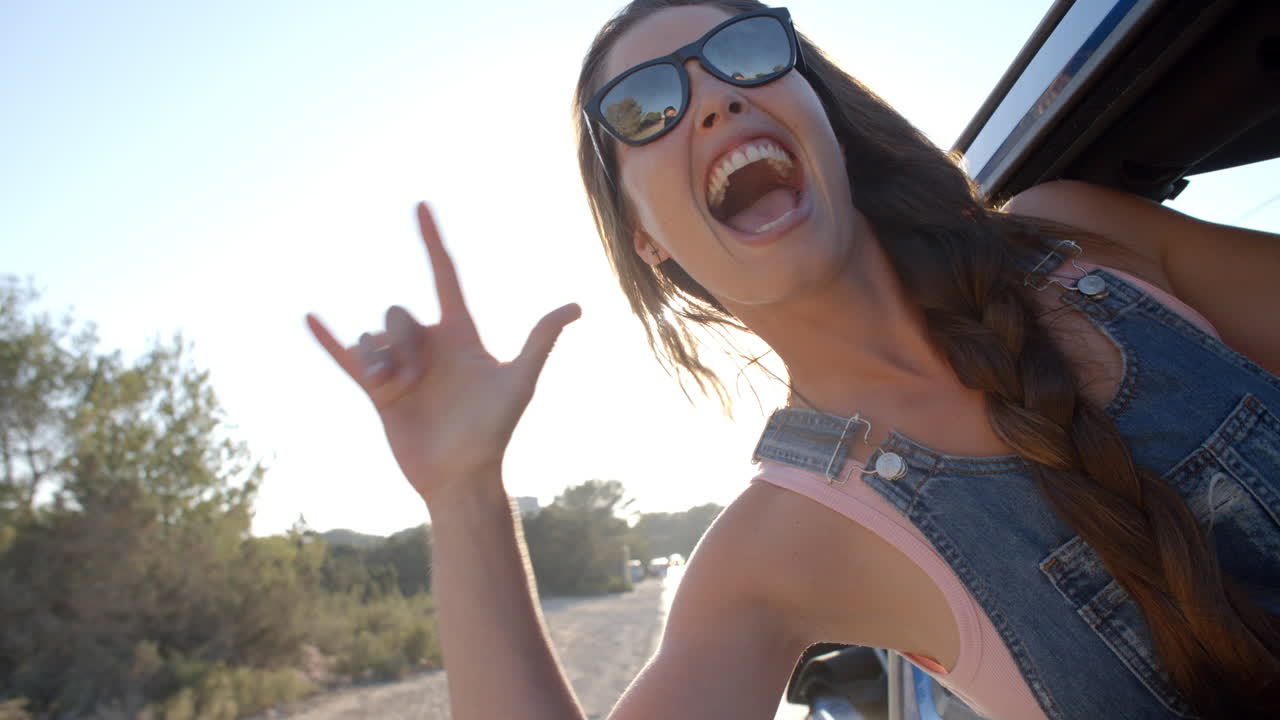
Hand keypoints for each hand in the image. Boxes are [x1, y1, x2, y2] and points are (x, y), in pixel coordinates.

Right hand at [305, 203, 580, 503]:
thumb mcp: (518, 382)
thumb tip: (575, 307)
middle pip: (398, 312)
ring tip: (396, 391)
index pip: (444, 275)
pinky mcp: (377, 391)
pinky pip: (347, 358)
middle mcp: (428, 345)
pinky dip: (329, 339)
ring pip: (372, 337)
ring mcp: (401, 367)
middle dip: (399, 339)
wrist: (461, 475)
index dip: (432, 241)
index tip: (420, 205)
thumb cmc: (494, 430)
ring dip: (379, 361)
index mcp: (460, 334)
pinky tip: (309, 317)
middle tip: (414, 380)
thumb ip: (539, 341)